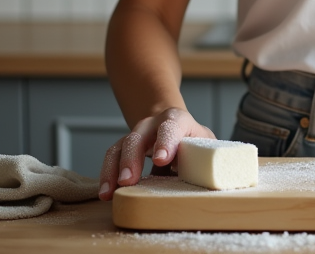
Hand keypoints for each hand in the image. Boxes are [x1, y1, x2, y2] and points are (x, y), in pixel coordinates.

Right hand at [98, 107, 214, 200]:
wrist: (173, 124)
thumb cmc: (192, 140)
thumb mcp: (204, 144)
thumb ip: (206, 158)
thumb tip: (209, 179)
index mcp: (177, 120)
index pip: (171, 127)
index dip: (166, 142)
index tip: (161, 159)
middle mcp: (152, 124)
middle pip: (138, 136)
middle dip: (132, 159)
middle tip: (129, 180)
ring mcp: (135, 135)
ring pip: (119, 147)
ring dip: (113, 170)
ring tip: (110, 192)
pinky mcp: (123, 148)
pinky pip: (111, 158)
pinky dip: (107, 175)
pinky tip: (105, 193)